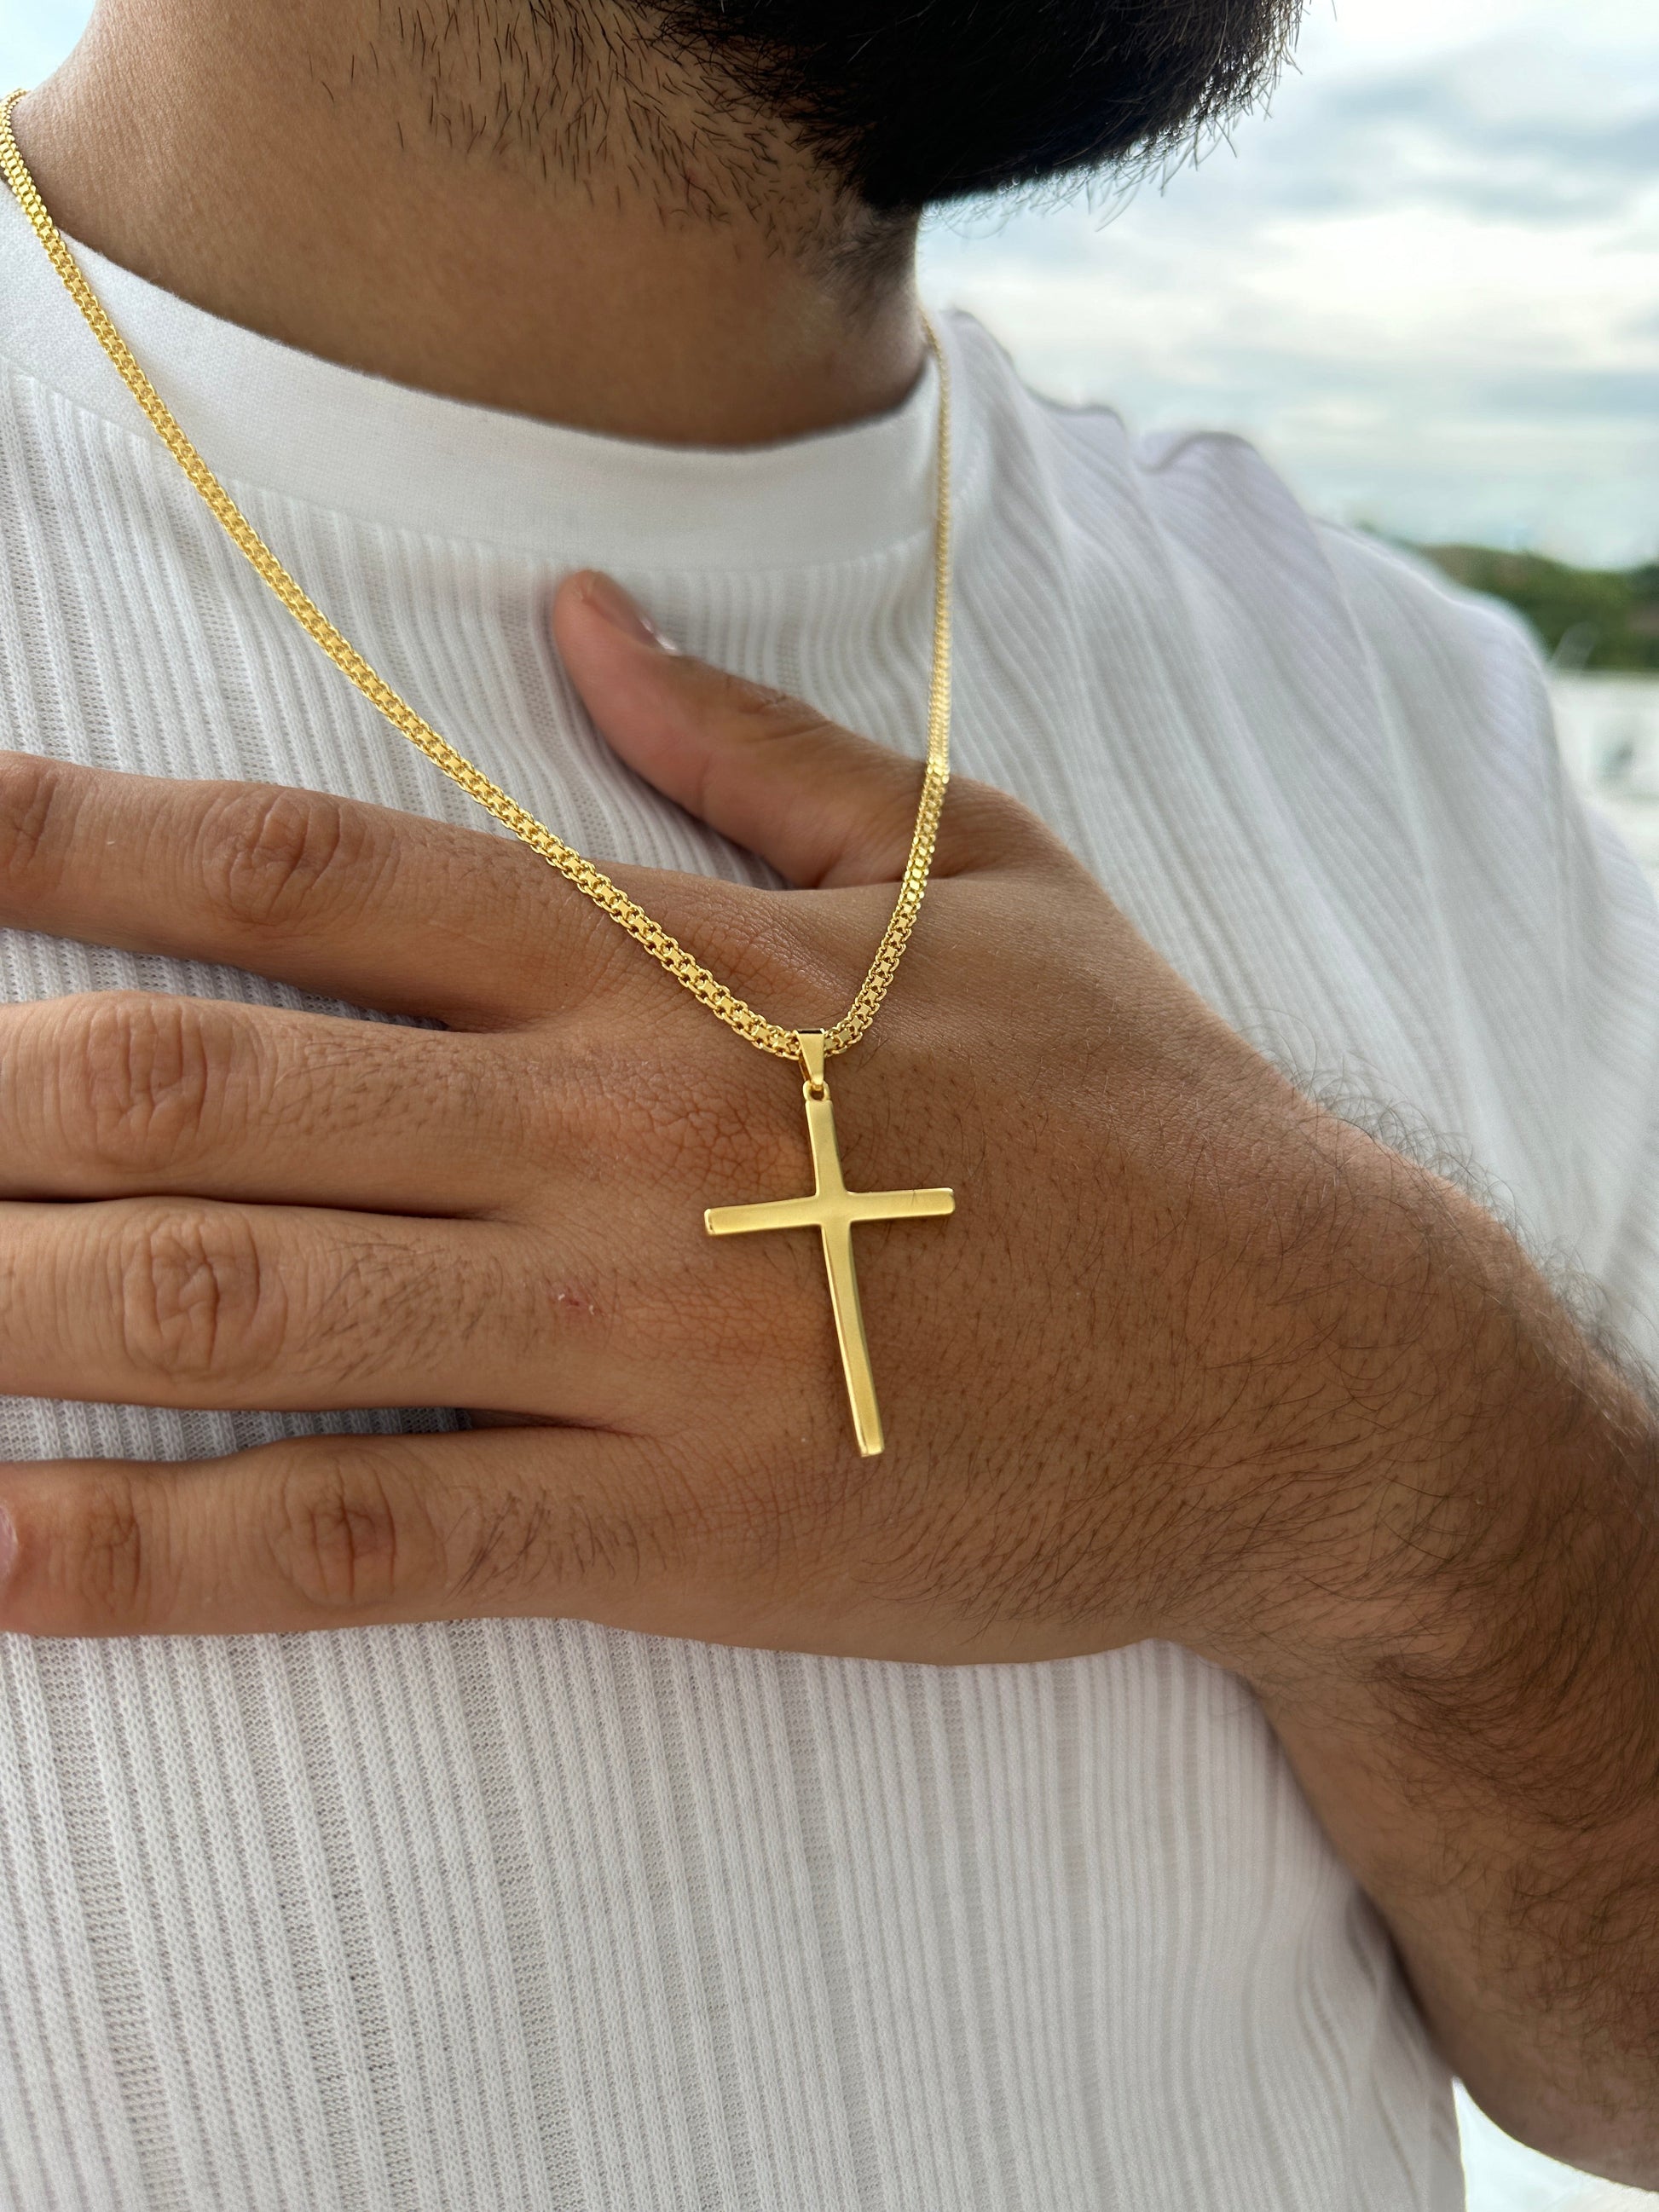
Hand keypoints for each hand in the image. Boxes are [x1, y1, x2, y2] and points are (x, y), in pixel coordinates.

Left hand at [0, 573, 1511, 1654]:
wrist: (1309, 1372)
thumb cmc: (1141, 1113)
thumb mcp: (979, 877)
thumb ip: (750, 755)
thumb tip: (577, 627)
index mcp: (673, 968)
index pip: (306, 870)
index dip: (70, 839)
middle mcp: (616, 1133)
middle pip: (210, 1090)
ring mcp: (639, 1338)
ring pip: (246, 1309)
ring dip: (6, 1309)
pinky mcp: (677, 1528)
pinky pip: (368, 1538)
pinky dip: (158, 1558)